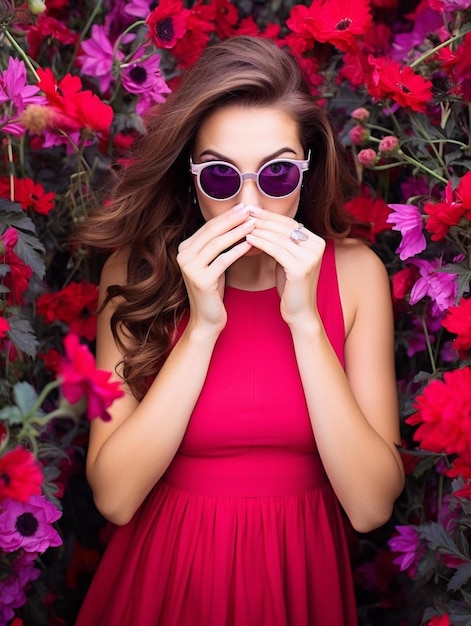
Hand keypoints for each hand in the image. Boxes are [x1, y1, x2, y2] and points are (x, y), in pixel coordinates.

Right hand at [177, 204, 254, 330]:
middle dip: (232, 219)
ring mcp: (190, 268)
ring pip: (217, 244)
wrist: (207, 319)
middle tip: (250, 209)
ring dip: (237, 231)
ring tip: (254, 223)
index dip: (227, 215)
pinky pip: (222, 261)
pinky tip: (251, 243)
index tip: (244, 206)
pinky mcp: (201, 280)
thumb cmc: (214, 290)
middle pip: (212, 232)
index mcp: (185, 248)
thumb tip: (237, 220)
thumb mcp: (213, 263)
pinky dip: (237, 250)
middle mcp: (183, 256)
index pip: (208, 226)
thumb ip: (217, 244)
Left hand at [245, 207, 325, 324]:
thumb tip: (262, 222)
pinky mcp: (301, 267)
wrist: (300, 312)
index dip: (269, 215)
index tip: (251, 209)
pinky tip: (248, 238)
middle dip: (263, 219)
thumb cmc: (290, 287)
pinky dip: (261, 242)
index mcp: (316, 241)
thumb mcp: (287, 259)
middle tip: (244, 211)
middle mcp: (317, 246)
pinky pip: (276, 250)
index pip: (289, 222)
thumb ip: (281, 242)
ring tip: (242, 223)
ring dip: (259, 229)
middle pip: (284, 227)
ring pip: (279, 237)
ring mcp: (311, 256)